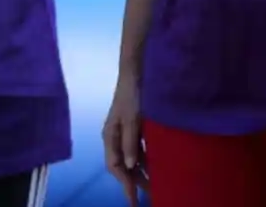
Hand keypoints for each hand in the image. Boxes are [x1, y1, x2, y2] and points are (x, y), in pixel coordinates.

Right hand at [101, 74, 144, 202]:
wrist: (136, 71)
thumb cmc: (132, 94)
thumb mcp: (131, 119)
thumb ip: (130, 143)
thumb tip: (129, 167)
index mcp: (110, 136)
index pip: (115, 167)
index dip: (124, 184)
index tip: (133, 199)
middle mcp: (115, 136)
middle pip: (123, 165)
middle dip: (134, 181)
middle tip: (149, 195)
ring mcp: (125, 131)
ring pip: (131, 158)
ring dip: (141, 171)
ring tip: (154, 184)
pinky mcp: (135, 126)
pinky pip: (139, 148)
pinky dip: (146, 158)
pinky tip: (156, 164)